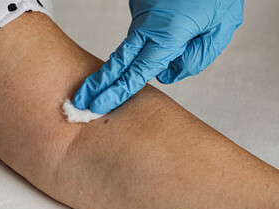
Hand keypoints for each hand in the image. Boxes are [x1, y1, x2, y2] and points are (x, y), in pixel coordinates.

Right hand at [73, 0, 243, 113]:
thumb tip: (166, 74)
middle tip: (81, 99)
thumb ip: (196, 58)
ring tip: (160, 51)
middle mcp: (147, 28)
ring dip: (131, 60)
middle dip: (98, 83)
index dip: (116, 92)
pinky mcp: (139, 7)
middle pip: (118, 63)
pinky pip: (143, 32)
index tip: (98, 105)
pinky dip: (150, 37)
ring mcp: (140, 16)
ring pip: (133, 48)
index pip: (136, 73)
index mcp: (168, 36)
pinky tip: (174, 26)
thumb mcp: (221, 27)